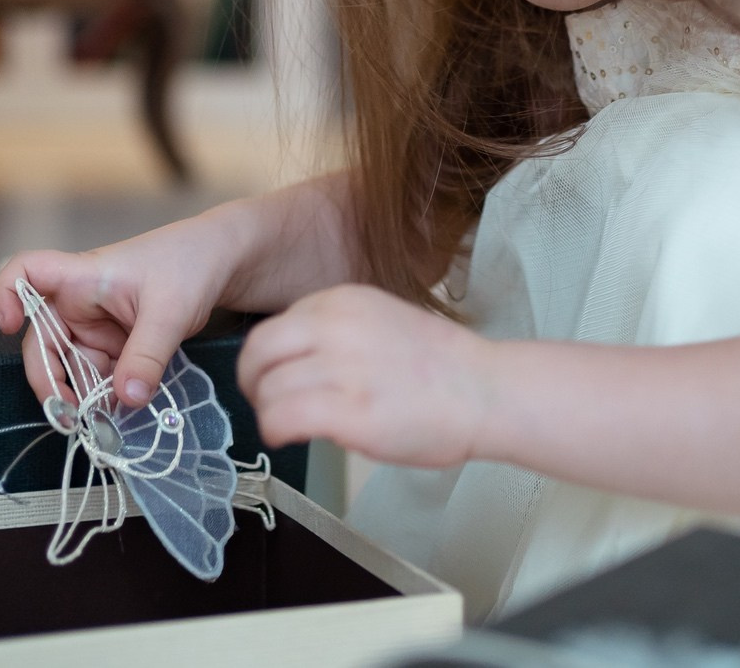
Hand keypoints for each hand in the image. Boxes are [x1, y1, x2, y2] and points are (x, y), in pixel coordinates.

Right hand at [0, 219, 234, 409]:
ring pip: (71, 368)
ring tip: (99, 427)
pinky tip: (116, 420)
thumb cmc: (191, 264)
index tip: (8, 325)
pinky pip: (99, 377)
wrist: (225, 262)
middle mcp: (81, 303)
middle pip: (42, 341)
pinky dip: (104, 399)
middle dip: (50, 381)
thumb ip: (147, 356)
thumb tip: (127, 400)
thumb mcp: (170, 311)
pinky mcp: (117, 346)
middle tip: (68, 417)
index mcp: (83, 277)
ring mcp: (97, 327)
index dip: (6, 294)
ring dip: (80, 398)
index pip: (26, 271)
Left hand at [236, 284, 497, 469]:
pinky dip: (275, 430)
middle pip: (258, 351)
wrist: (486, 391)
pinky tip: (289, 438)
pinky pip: (282, 416)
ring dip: (268, 412)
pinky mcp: (349, 410)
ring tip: (288, 425)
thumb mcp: (380, 322)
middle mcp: (337, 326)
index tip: (276, 379)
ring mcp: (343, 367)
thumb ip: (337, 332)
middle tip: (266, 403)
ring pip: (266, 388)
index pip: (274, 326)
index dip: (268, 360)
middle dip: (253, 382)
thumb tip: (297, 362)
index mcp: (344, 301)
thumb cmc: (442, 367)